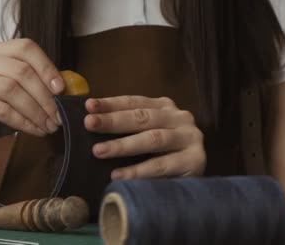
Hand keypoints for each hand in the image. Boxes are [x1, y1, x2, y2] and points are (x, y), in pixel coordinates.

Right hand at [0, 39, 63, 157]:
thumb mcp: (21, 94)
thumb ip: (39, 85)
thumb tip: (69, 86)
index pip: (25, 48)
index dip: (46, 67)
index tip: (62, 90)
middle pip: (20, 69)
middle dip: (44, 95)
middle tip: (59, 116)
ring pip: (10, 88)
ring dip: (35, 110)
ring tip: (49, 125)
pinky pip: (0, 109)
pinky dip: (22, 121)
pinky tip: (34, 130)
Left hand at [84, 96, 205, 179]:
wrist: (192, 183)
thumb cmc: (160, 155)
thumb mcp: (143, 135)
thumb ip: (125, 127)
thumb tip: (89, 121)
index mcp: (164, 107)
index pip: (134, 102)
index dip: (111, 103)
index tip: (89, 106)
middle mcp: (179, 117)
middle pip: (142, 117)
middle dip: (113, 121)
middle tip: (89, 123)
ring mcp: (190, 138)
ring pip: (153, 139)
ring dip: (123, 145)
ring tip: (98, 151)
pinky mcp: (195, 160)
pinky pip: (162, 165)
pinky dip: (139, 170)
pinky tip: (118, 175)